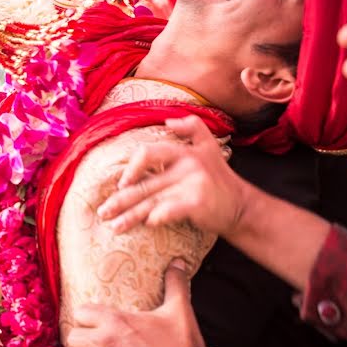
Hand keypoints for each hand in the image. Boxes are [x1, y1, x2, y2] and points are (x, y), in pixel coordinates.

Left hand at [67, 260, 203, 346]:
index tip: (96, 323)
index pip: (80, 313)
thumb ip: (175, 284)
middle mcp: (104, 344)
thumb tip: (177, 262)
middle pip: (73, 338)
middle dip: (83, 340)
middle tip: (96, 344)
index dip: (87, 318)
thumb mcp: (180, 312)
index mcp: (116, 321)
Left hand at [96, 116, 246, 236]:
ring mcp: (193, 183)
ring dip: (129, 216)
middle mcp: (188, 163)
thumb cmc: (218, 181)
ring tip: (113, 226)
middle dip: (121, 200)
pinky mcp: (197, 202)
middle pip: (145, 183)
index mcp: (184, 151)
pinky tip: (147, 224)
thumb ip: (192, 130)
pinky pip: (167, 210)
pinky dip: (155, 218)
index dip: (131, 168)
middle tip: (103, 212)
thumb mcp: (209, 148)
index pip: (149, 152)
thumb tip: (169, 120)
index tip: (122, 183)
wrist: (243, 208)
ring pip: (151, 201)